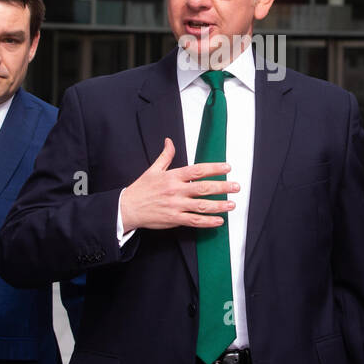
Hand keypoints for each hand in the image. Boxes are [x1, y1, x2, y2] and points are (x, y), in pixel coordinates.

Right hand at [118, 138, 237, 233]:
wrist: (127, 208)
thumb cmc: (141, 189)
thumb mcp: (152, 170)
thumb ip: (165, 156)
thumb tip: (169, 141)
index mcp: (172, 176)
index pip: (197, 170)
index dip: (213, 168)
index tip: (227, 168)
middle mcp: (176, 191)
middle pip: (203, 188)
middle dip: (222, 187)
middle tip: (236, 186)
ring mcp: (175, 206)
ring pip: (201, 206)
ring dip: (219, 205)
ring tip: (231, 204)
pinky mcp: (174, 219)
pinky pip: (194, 221)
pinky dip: (208, 222)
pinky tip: (218, 221)